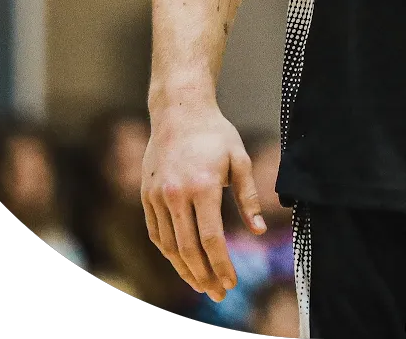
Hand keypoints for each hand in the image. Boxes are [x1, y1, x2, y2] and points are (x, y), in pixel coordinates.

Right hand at [141, 100, 266, 301]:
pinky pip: (155, 232)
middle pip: (188, 249)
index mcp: (202, 187)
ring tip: (201, 285)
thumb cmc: (215, 134)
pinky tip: (181, 263)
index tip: (232, 283)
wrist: (178, 111)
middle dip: (204, 276)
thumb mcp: (240, 159)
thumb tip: (259, 231)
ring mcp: (157, 196)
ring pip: (168, 245)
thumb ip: (248, 197)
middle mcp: (175, 195)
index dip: (221, 265)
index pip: (211, 239)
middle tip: (218, 293)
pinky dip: (168, 252)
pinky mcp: (146, 195)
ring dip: (184, 270)